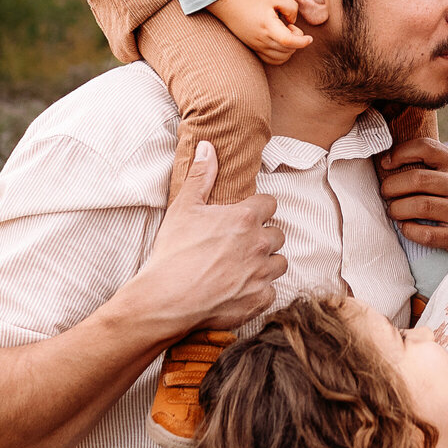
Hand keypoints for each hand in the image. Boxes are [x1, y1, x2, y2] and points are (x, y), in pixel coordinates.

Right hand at [111, 143, 286, 340]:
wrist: (167, 298)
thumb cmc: (174, 251)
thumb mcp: (183, 207)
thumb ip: (201, 176)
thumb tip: (208, 148)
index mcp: (245, 218)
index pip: (270, 204)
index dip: (258, 208)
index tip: (247, 215)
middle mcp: (259, 244)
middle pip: (278, 234)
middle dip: (263, 236)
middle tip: (241, 243)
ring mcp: (261, 274)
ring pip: (280, 263)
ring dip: (267, 262)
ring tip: (245, 266)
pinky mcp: (259, 300)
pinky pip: (271, 292)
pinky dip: (259, 290)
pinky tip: (240, 289)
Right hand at [207, 0, 312, 64]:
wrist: (228, 2)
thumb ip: (291, 8)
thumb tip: (293, 23)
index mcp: (268, 25)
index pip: (288, 41)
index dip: (302, 42)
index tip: (309, 38)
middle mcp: (261, 39)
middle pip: (287, 51)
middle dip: (297, 41)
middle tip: (290, 26)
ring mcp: (256, 46)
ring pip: (281, 58)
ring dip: (289, 49)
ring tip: (284, 33)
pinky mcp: (253, 48)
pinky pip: (271, 60)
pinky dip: (281, 55)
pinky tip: (279, 41)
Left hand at [377, 139, 447, 254]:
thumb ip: (438, 166)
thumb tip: (394, 158)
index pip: (426, 147)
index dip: (400, 153)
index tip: (387, 164)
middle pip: (417, 178)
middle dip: (392, 186)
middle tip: (386, 193)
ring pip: (418, 205)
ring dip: (397, 209)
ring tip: (393, 211)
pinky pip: (425, 233)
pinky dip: (409, 230)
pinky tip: (406, 228)